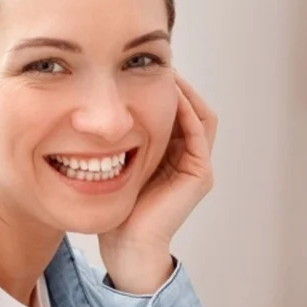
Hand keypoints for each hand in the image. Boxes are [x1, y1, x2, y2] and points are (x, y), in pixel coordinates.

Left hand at [98, 75, 216, 293]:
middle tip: (157, 62)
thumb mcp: (119, 161)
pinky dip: (185, 112)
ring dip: (185, 93)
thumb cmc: (118, 207)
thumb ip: (122, 136)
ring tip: (165, 73)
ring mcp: (199, 166)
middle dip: (179, 83)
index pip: (182, 109)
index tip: (143, 66)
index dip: (168, 86)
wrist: (126, 244)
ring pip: (203, 116)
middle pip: (196, 108)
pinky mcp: (199, 175)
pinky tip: (166, 96)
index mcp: (175, 154)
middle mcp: (192, 158)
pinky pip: (198, 134)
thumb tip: (103, 103)